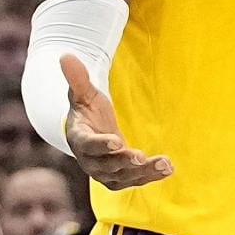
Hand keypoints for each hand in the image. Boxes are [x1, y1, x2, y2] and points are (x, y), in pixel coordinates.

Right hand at [62, 53, 170, 188]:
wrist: (90, 133)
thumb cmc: (87, 111)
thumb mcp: (83, 94)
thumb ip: (77, 78)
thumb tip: (66, 55)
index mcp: (80, 139)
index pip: (89, 144)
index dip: (101, 144)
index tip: (116, 142)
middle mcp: (90, 161)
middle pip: (107, 165)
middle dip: (124, 162)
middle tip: (140, 157)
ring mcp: (105, 172)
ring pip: (124, 176)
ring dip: (144, 172)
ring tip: (165, 164)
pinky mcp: (119, 177)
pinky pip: (135, 180)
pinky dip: (151, 176)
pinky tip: (168, 168)